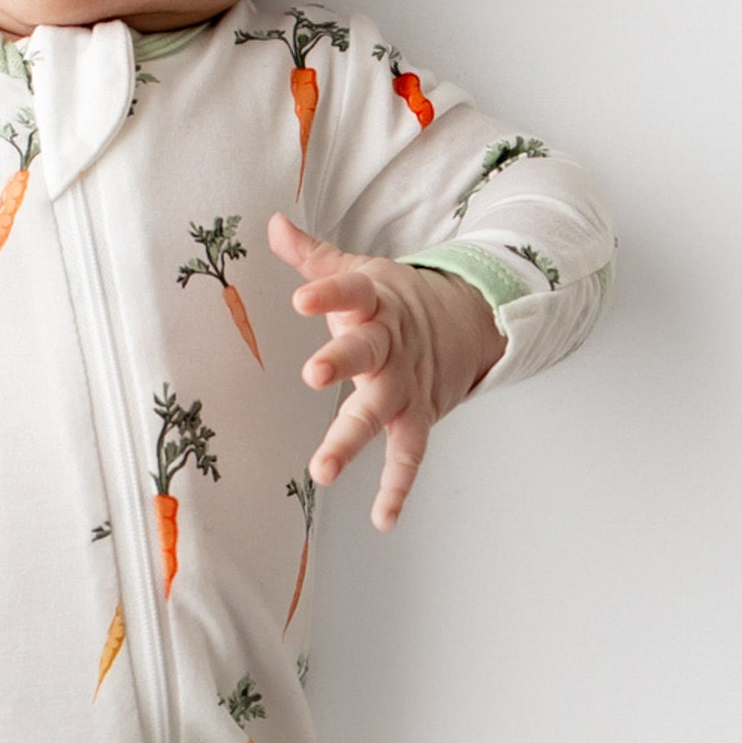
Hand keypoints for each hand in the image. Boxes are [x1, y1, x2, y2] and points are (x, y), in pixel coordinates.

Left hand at [269, 213, 503, 530]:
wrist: (468, 321)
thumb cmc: (396, 299)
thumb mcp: (360, 271)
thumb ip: (314, 257)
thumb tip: (272, 224)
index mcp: (374, 301)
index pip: (349, 290)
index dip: (327, 293)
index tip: (302, 298)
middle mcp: (391, 343)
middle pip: (365, 351)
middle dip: (340, 361)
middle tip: (313, 374)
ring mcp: (406, 383)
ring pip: (380, 411)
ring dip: (352, 440)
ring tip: (322, 470)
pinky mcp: (420, 414)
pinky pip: (410, 455)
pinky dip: (398, 488)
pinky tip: (383, 518)